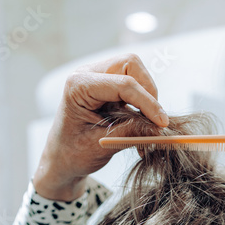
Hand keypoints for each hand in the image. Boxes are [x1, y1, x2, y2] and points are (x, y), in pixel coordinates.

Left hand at [33, 54, 168, 200]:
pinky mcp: (108, 85)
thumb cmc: (74, 154)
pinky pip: (134, 84)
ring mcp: (98, 77)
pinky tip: (141, 125)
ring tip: (146, 126)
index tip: (162, 124)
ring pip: (135, 72)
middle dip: (148, 92)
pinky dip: (143, 104)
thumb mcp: (102, 145)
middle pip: (131, 65)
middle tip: (154, 121)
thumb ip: (130, 132)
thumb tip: (159, 129)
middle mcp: (88, 74)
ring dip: (147, 97)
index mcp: (79, 85)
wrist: (62, 160)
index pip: (124, 84)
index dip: (148, 103)